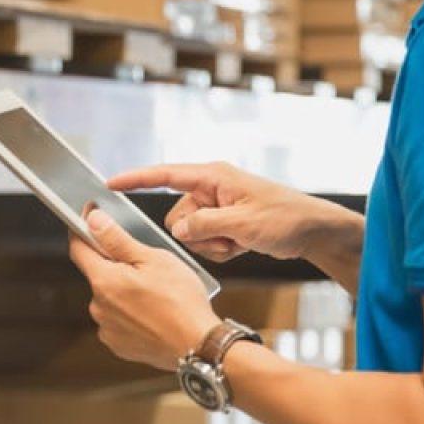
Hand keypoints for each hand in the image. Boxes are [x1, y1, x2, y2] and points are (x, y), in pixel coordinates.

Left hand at [69, 209, 221, 371]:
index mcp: (104, 281)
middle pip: (98, 274)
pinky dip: (131, 313)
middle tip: (145, 265)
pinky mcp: (119, 345)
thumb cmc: (181, 302)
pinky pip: (118, 320)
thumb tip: (93, 221)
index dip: (83, 230)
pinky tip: (153, 312)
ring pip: (110, 298)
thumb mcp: (153, 259)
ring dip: (124, 291)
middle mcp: (98, 307)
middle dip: (116, 266)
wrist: (199, 345)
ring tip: (155, 293)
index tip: (91, 220)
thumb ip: (117, 239)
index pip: (78, 248)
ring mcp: (107, 329)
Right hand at [109, 162, 352, 263]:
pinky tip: (242, 246)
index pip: (165, 174)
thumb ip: (205, 225)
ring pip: (190, 233)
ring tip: (239, 242)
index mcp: (213, 177)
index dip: (136, 179)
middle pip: (177, 215)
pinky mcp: (225, 223)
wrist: (313, 231)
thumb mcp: (244, 224)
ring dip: (212, 244)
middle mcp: (211, 188)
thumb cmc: (285, 217)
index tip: (109, 184)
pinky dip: (221, 249)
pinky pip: (206, 241)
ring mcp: (218, 207)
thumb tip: (177, 230)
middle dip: (196, 234)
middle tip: (227, 238)